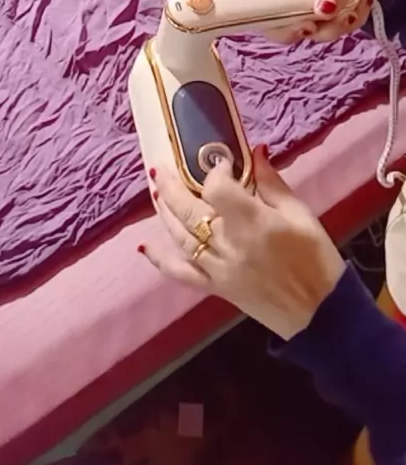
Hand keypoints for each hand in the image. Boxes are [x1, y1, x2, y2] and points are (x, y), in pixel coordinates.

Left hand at [140, 147, 344, 340]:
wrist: (321, 313)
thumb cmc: (316, 259)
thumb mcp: (301, 215)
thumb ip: (273, 183)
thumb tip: (256, 151)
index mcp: (253, 223)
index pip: (217, 190)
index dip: (214, 171)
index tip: (220, 161)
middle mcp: (229, 245)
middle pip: (190, 210)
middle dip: (172, 186)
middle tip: (160, 168)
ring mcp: (218, 268)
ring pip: (181, 236)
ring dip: (165, 212)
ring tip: (155, 190)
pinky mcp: (215, 288)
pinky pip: (181, 274)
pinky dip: (160, 260)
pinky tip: (144, 247)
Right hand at [243, 0, 377, 44]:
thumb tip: (321, 11)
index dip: (247, 8)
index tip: (273, 22)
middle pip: (271, 22)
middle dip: (297, 29)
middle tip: (316, 26)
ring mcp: (302, 6)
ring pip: (302, 31)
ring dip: (330, 29)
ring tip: (354, 10)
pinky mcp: (319, 18)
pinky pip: (324, 32)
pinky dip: (345, 27)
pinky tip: (361, 7)